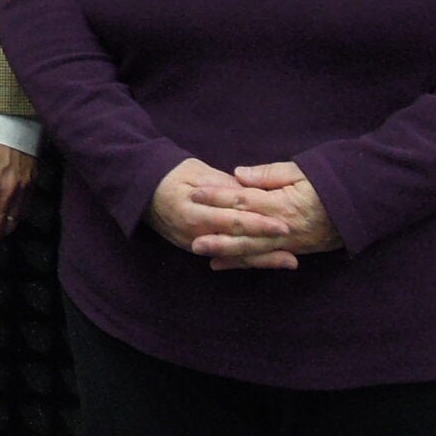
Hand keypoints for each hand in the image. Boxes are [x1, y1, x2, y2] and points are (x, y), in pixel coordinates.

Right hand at [147, 158, 294, 270]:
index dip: (259, 223)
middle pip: (236, 242)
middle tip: (293, 250)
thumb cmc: (172, 175)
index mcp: (194, 211)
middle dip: (266, 247)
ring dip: (261, 259)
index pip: (232, 219)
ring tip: (288, 261)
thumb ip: (224, 185)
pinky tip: (264, 262)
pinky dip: (245, 260)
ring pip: (233, 254)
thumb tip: (251, 193)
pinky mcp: (196, 248)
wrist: (142, 190)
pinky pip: (224, 257)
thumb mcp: (197, 172)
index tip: (283, 225)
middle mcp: (194, 232)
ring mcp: (194, 243)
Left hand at [191, 162, 343, 270]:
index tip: (195, 193)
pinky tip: (221, 264)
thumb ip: (268, 174)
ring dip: (225, 251)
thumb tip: (238, 175)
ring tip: (199, 251)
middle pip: (243, 231)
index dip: (218, 197)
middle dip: (216, 233)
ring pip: (251, 249)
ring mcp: (287, 242)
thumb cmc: (328, 182)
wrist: (359, 206)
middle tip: (189, 235)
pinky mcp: (293, 250)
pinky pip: (263, 258)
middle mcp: (282, 226)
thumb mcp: (300, 171)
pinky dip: (242, 262)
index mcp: (280, 203)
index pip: (243, 199)